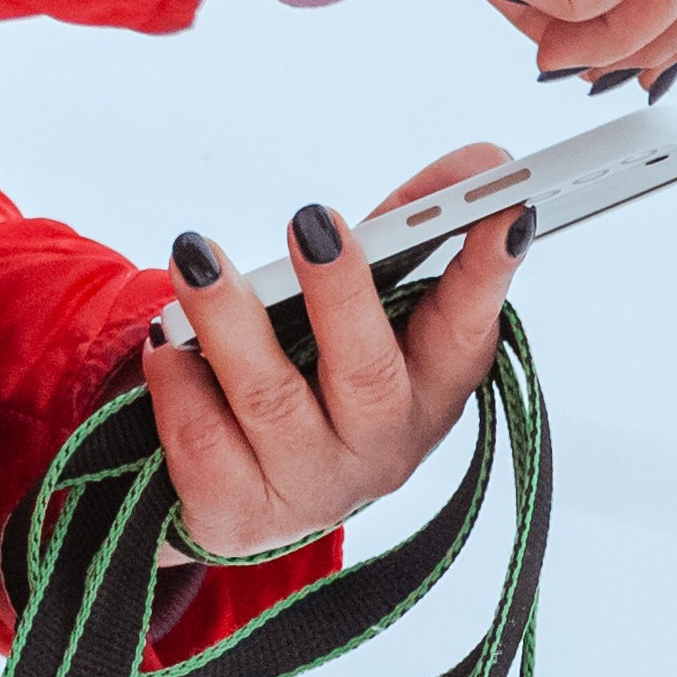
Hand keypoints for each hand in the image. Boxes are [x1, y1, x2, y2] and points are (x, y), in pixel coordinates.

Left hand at [144, 146, 534, 562]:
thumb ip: (417, 228)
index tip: (505, 213)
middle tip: (312, 223)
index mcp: (428, 393)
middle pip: (368, 376)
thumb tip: (485, 162)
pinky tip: (171, 344)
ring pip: (271, 400)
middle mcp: (380, 450)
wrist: (240, 490)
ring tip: (196, 258)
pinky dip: (181, 380)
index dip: (484, 279)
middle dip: (341, 295)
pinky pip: (202, 440)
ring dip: (230, 320)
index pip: (465, 335)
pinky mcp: (236, 514)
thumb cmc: (318, 373)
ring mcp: (308, 489)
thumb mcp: (374, 308)